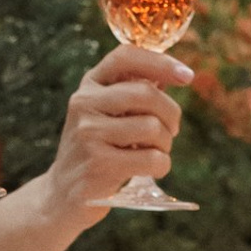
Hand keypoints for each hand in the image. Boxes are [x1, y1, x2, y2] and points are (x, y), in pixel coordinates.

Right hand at [45, 45, 189, 213]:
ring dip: (165, 144)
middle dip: (171, 114)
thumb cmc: (97, 148)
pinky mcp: (98, 165)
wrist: (63, 193)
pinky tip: (150, 170)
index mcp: (89, 85)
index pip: (126, 56)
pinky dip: (161, 165)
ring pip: (153, 128)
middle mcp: (84, 104)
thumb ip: (134, 93)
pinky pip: (152, 159)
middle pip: (147, 93)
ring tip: (154, 152)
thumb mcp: (106, 114)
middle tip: (171, 130)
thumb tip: (176, 74)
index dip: (161, 62)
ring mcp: (88, 134)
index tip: (187, 76)